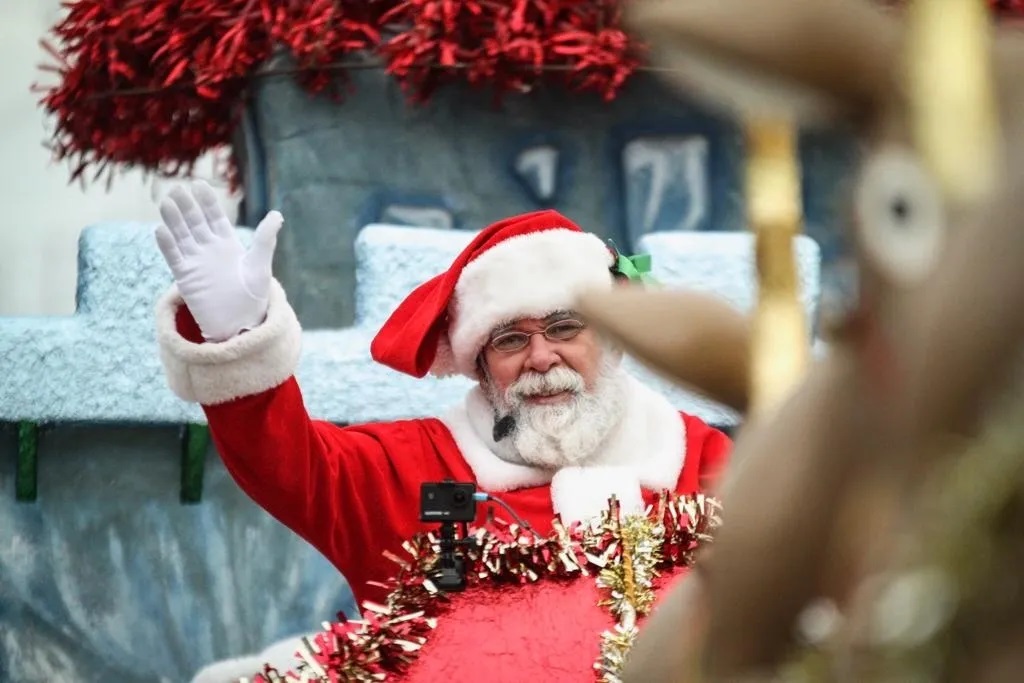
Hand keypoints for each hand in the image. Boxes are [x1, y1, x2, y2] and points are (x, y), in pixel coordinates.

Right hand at [155, 181, 283, 341]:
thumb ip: (264, 239)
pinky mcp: (186, 277)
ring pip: (181, 236)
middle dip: (187, 206)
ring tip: (166, 203)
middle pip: (195, 222)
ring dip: (173, 220)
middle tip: (178, 188)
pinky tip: (160, 230)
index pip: (215, 217)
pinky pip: (174, 257)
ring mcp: (196, 262)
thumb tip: (277, 214)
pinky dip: (167, 245)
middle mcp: (209, 249)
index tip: (200, 184)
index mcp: (228, 244)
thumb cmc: (254, 297)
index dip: (207, 201)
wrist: (240, 324)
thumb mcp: (260, 265)